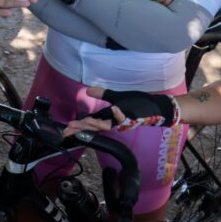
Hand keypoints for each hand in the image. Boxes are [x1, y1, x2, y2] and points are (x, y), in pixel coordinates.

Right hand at [62, 87, 178, 135]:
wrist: (156, 107)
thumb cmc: (137, 103)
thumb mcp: (116, 97)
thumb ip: (102, 94)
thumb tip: (88, 90)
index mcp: (108, 117)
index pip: (90, 123)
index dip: (77, 127)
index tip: (64, 131)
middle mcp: (113, 121)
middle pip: (94, 126)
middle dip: (81, 128)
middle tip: (68, 130)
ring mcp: (122, 120)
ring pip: (106, 124)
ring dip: (96, 123)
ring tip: (85, 122)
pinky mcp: (131, 116)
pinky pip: (124, 117)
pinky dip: (119, 114)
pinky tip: (114, 109)